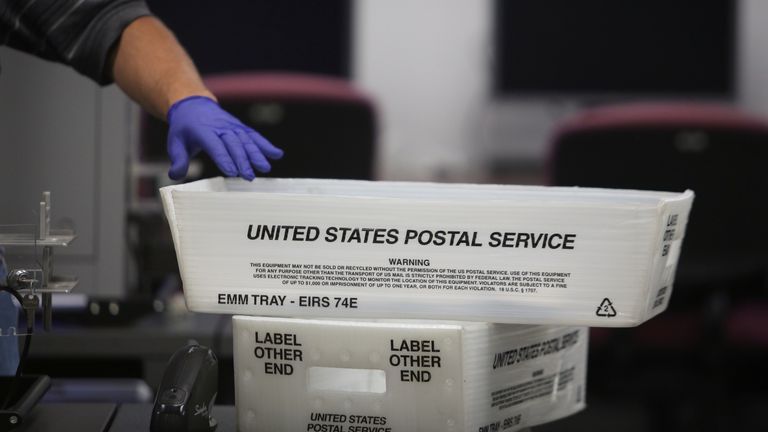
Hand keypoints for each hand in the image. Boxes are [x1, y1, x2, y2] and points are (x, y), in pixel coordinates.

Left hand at [166, 96, 283, 179]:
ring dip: (257, 154)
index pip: (215, 146)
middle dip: (243, 160)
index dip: (224, 159)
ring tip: (266, 168)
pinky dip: (266, 145)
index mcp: (202, 131)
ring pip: (246, 140)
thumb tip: (175, 176)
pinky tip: (277, 154)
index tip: (233, 172)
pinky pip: (254, 136)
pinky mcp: (241, 127)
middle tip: (250, 176)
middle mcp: (220, 127)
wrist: (193, 105)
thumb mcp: (175, 142)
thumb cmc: (184, 128)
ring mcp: (232, 126)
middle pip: (234, 144)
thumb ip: (178, 160)